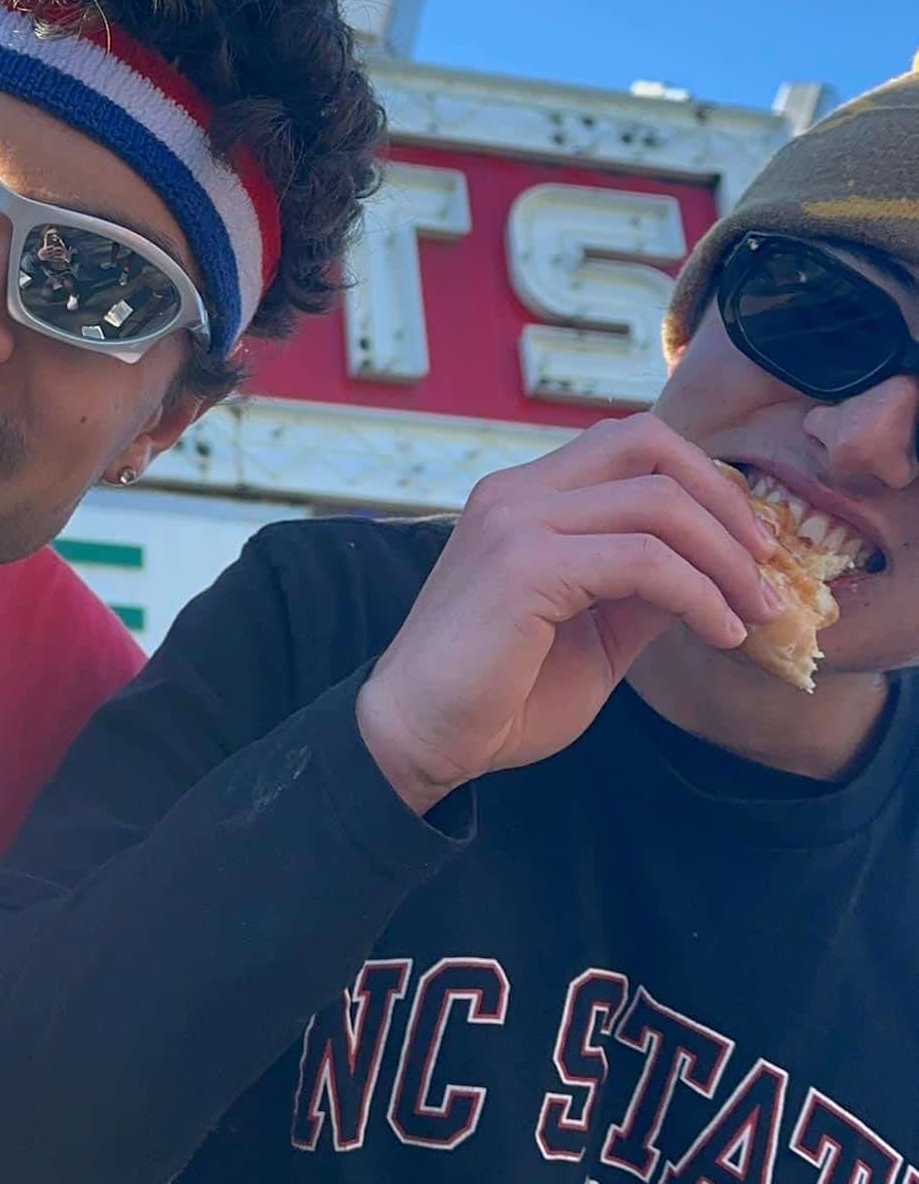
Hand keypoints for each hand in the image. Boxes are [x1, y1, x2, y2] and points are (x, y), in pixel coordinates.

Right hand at [356, 414, 780, 812]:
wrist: (417, 740)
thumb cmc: (496, 696)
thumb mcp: (593, 632)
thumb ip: (643, 591)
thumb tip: (719, 571)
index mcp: (525, 498)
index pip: (629, 446)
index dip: (703, 482)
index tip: (749, 546)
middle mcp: (516, 492)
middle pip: (646, 443)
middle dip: (724, 497)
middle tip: (766, 563)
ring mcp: (516, 520)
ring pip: (656, 500)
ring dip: (726, 556)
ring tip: (757, 611)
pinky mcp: (523, 564)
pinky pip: (643, 560)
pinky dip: (699, 594)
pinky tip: (720, 633)